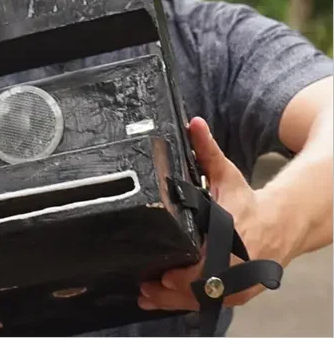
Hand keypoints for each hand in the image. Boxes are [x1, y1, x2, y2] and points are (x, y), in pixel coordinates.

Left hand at [138, 118, 289, 313]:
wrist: (280, 223)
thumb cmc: (246, 200)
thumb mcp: (226, 173)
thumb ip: (207, 150)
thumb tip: (194, 123)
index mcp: (232, 236)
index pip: (207, 263)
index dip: (185, 273)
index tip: (163, 274)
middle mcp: (236, 264)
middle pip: (201, 287)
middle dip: (171, 289)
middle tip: (145, 285)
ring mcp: (239, 283)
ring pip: (203, 299)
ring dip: (175, 300)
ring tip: (148, 295)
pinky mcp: (239, 294)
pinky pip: (210, 303)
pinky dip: (189, 302)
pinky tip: (165, 299)